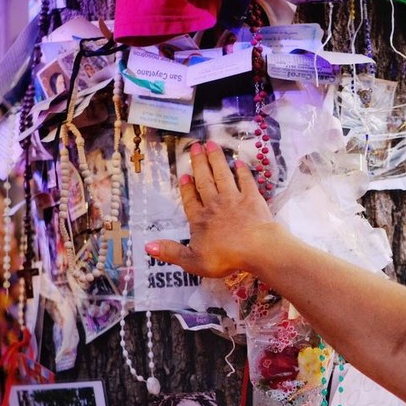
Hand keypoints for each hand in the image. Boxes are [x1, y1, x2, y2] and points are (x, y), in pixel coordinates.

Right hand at [144, 140, 277, 277]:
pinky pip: (246, 180)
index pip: (190, 200)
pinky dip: (242, 171)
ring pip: (222, 175)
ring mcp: (234, 199)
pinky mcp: (252, 198)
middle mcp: (215, 205)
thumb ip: (172, 252)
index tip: (185, 174)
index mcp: (200, 220)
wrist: (256, 248)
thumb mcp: (193, 261)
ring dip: (216, 159)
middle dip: (199, 163)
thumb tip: (148, 246)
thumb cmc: (225, 257)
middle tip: (195, 147)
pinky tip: (239, 162)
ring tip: (211, 144)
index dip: (187, 188)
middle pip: (205, 181)